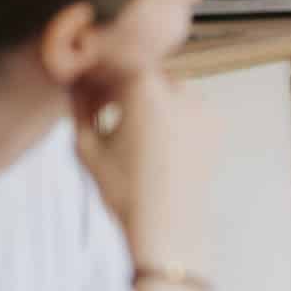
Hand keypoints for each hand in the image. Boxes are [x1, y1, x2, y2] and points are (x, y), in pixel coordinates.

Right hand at [73, 71, 215, 269]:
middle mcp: (179, 90)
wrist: (168, 228)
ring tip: (131, 127)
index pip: (115, 62)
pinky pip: (188, 109)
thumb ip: (80, 106)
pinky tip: (155, 140)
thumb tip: (74, 83)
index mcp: (143, 88)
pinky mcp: (216, 126)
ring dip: (150, 98)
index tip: (86, 83)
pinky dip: (172, 115)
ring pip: (169, 89)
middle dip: (126, 84)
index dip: (97, 71)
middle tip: (106, 105)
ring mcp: (202, 106)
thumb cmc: (123, 190)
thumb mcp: (87, 146)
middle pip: (145, 73)